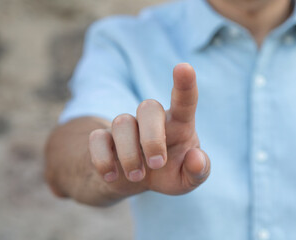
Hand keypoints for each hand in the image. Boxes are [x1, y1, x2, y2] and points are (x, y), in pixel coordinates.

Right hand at [88, 63, 209, 195]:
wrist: (132, 182)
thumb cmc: (168, 174)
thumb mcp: (187, 180)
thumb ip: (199, 171)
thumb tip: (196, 159)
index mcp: (178, 124)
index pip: (184, 100)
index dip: (185, 84)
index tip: (184, 67)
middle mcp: (152, 119)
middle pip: (148, 107)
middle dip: (152, 137)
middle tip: (158, 164)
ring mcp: (126, 126)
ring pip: (122, 122)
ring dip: (130, 154)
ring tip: (137, 177)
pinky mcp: (103, 139)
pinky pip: (97, 139)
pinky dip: (104, 160)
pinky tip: (113, 177)